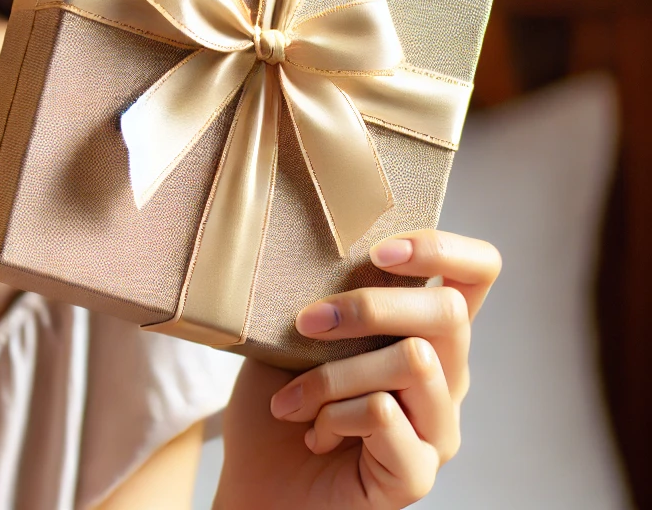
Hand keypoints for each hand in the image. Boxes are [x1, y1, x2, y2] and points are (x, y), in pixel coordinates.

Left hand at [215, 229, 500, 508]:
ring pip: (414, 361)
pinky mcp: (417, 472)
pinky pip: (385, 415)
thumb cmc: (277, 405)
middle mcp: (445, 379)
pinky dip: (333, 416)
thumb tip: (322, 250)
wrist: (257, 487)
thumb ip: (324, 296)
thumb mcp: (292, 336)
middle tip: (306, 323)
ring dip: (333, 373)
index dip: (444, 249)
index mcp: (421, 335)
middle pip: (449, 313)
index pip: (476, 275)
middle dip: (369, 306)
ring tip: (291, 399)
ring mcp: (437, 428)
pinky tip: (312, 434)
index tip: (380, 251)